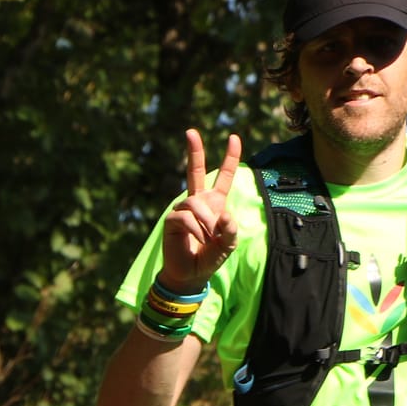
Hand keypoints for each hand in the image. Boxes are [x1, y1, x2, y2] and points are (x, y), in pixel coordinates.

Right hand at [160, 129, 243, 285]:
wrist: (191, 274)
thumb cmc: (210, 256)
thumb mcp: (229, 244)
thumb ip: (231, 230)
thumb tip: (222, 215)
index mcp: (215, 203)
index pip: (223, 177)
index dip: (230, 158)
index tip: (234, 138)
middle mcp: (198, 201)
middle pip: (195, 171)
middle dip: (194, 151)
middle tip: (191, 131)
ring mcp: (183, 209)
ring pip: (196, 204)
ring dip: (206, 223)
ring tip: (209, 239)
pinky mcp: (172, 220)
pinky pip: (186, 218)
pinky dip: (196, 230)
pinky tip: (199, 240)